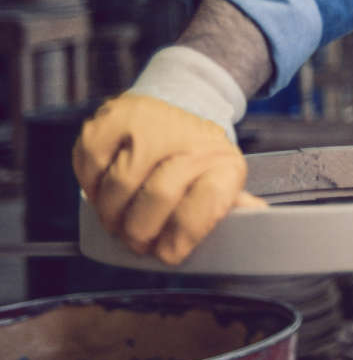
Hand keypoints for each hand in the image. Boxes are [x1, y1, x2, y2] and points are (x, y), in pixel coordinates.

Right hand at [73, 93, 266, 265]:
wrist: (173, 108)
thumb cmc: (194, 157)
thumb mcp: (220, 184)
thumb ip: (230, 207)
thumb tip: (254, 218)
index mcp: (224, 161)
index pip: (209, 199)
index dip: (183, 235)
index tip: (168, 252)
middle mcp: (191, 137)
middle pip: (157, 197)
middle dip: (139, 232)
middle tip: (135, 240)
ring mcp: (149, 122)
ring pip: (118, 188)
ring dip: (111, 214)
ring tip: (120, 216)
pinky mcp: (111, 117)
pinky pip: (90, 167)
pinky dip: (90, 186)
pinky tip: (105, 186)